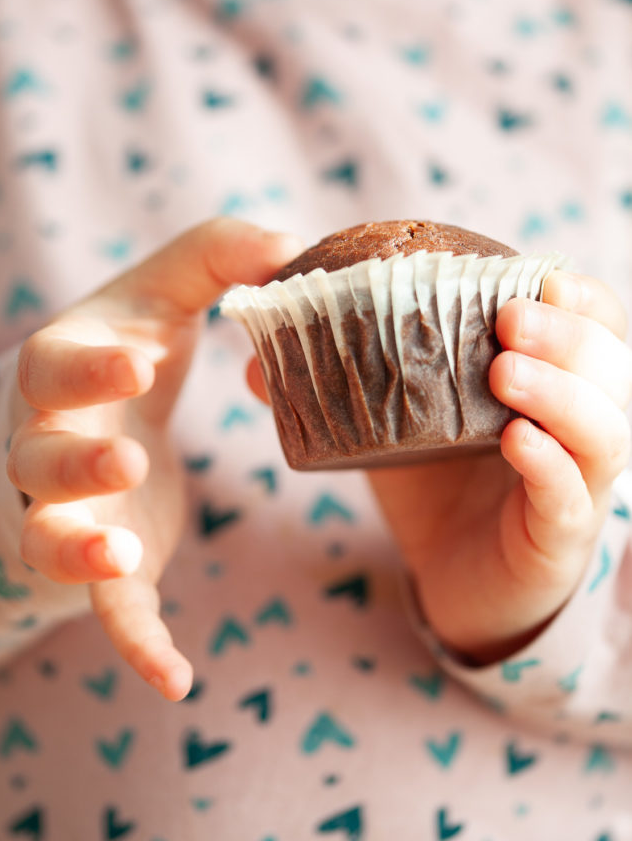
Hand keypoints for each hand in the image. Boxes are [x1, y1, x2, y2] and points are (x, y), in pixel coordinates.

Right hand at [6, 219, 301, 698]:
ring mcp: (72, 510)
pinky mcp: (108, 560)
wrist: (98, 411)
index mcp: (66, 368)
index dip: (90, 367)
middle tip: (129, 458)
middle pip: (41, 460)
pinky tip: (178, 681)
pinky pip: (109, 608)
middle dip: (76, 463)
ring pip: (52, 539)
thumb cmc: (130, 341)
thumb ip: (217, 257)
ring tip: (122, 556)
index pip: (57, 367)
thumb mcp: (164, 291)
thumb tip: (289, 242)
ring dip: (78, 553)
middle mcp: (53, 441)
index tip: (140, 361)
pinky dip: (135, 644)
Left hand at [247, 271, 631, 663]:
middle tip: (508, 319)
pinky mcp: (559, 539)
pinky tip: (516, 441)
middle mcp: (577, 427)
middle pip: (612, 368)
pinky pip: (571, 498)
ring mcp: (577, 484)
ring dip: (562, 393)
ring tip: (504, 371)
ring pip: (604, 430)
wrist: (453, 576)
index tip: (538, 276)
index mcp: (549, 382)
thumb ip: (342, 380)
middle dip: (568, 335)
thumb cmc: (434, 481)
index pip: (594, 326)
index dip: (577, 298)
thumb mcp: (394, 418)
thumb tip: (257, 356)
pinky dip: (549, 466)